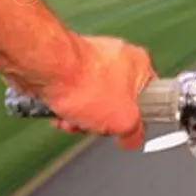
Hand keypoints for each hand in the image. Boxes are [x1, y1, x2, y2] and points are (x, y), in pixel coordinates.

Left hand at [31, 35, 156, 149]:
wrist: (46, 69)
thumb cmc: (84, 82)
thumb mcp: (124, 121)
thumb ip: (134, 133)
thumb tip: (132, 139)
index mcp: (139, 63)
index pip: (149, 95)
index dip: (138, 117)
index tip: (129, 127)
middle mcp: (116, 56)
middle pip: (115, 101)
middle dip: (101, 120)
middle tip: (95, 124)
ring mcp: (89, 58)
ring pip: (90, 99)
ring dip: (80, 116)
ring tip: (71, 119)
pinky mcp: (65, 64)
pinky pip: (70, 93)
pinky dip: (64, 106)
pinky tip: (58, 111)